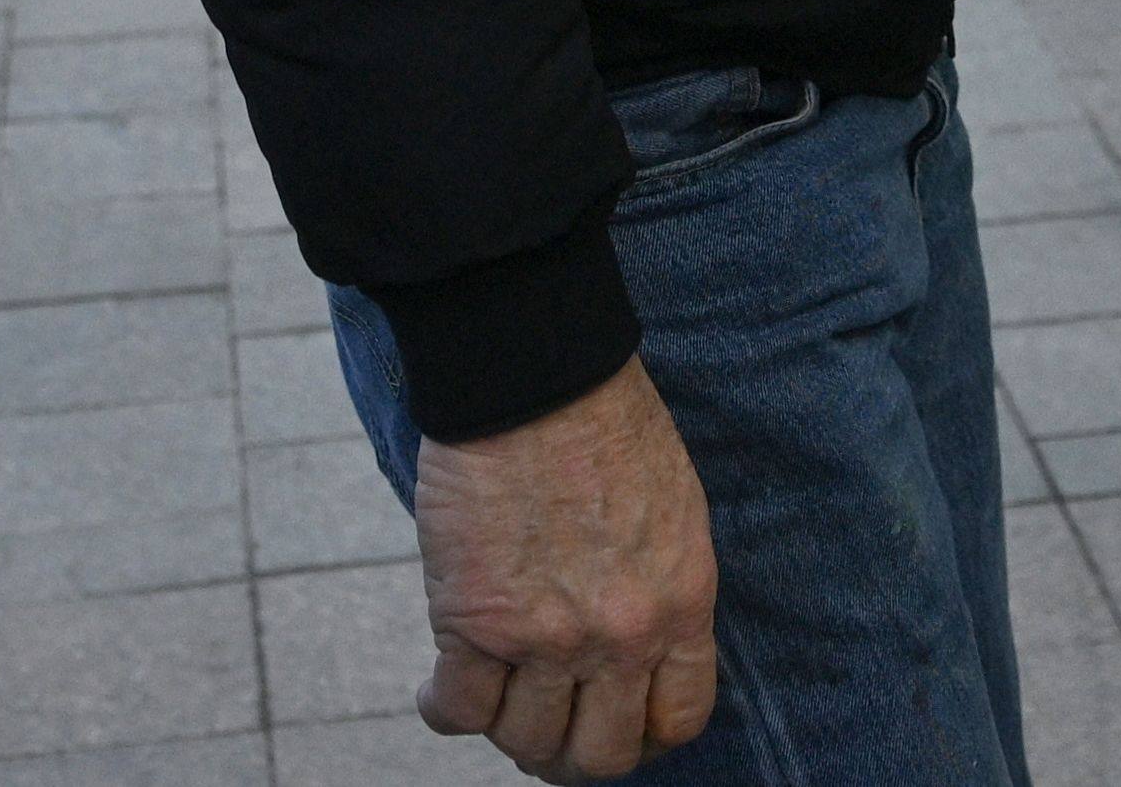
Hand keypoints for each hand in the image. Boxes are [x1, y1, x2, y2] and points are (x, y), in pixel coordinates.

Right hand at [413, 355, 716, 779]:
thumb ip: (658, 585)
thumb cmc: (605, 417)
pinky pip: (458, 712)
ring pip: (526, 743)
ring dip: (508, 729)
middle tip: (550, 725)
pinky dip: (441, 708)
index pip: (678, 719)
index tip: (617, 718)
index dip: (644, 734)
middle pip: (600, 756)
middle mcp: (621, 634)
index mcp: (682, 600)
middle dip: (573, 752)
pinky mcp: (474, 623)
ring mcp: (546, 637)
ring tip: (495, 696)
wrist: (537, 371)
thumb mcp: (671, 507)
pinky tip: (437, 686)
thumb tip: (634, 647)